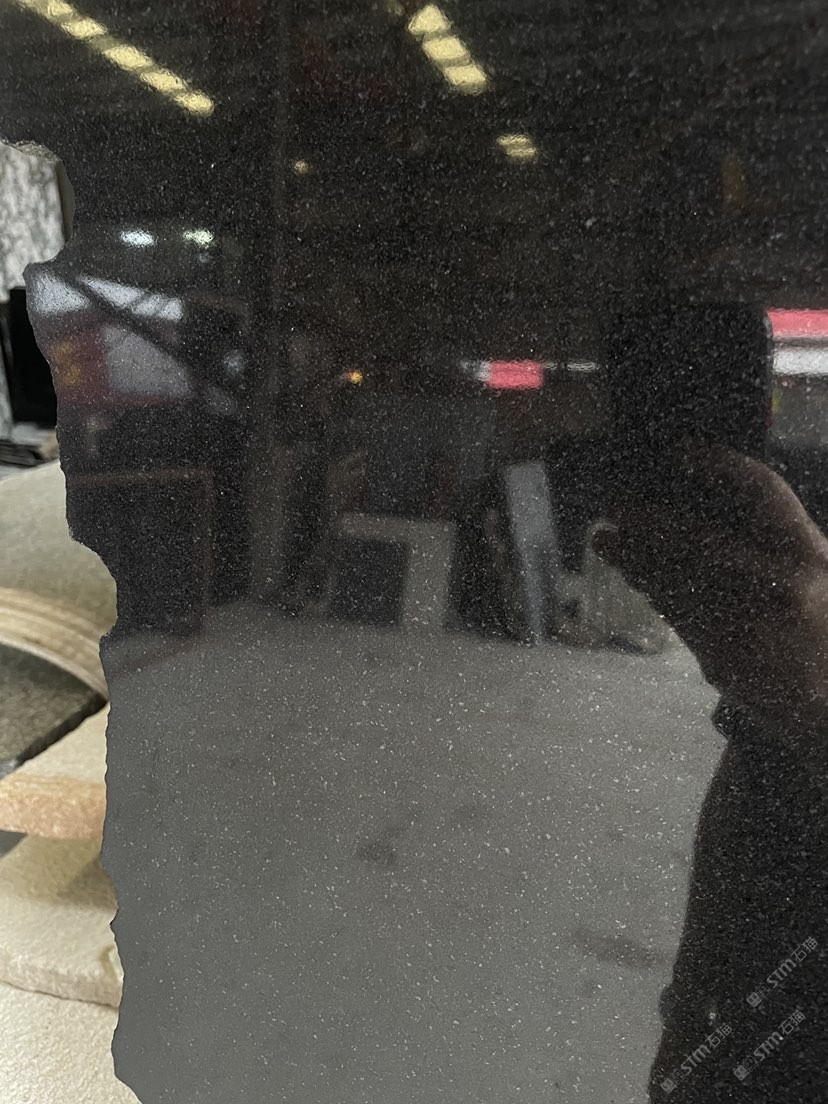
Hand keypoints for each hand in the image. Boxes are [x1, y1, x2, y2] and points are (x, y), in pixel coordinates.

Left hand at [595, 447, 827, 726]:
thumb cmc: (817, 620)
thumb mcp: (816, 574)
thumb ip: (766, 543)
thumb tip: (693, 500)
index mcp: (812, 555)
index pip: (765, 496)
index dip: (722, 467)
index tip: (680, 451)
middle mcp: (784, 589)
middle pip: (704, 543)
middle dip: (652, 523)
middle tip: (615, 506)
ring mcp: (753, 630)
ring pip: (678, 584)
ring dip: (635, 559)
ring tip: (605, 539)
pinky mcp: (727, 662)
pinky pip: (680, 616)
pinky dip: (654, 591)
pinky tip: (634, 573)